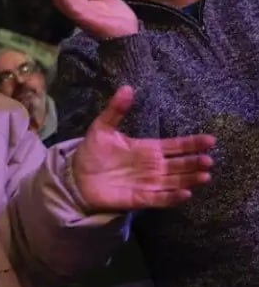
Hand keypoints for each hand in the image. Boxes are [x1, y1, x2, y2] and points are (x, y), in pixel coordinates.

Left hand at [74, 86, 214, 210]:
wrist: (76, 177)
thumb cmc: (92, 153)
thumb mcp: (102, 128)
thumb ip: (116, 110)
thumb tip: (127, 87)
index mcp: (148, 149)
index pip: (176, 145)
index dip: (193, 143)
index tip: (210, 140)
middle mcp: (153, 167)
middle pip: (180, 164)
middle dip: (195, 162)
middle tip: (208, 160)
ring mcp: (148, 183)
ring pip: (175, 181)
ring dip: (189, 179)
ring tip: (204, 175)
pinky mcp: (140, 198)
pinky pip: (160, 198)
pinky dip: (173, 197)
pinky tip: (185, 193)